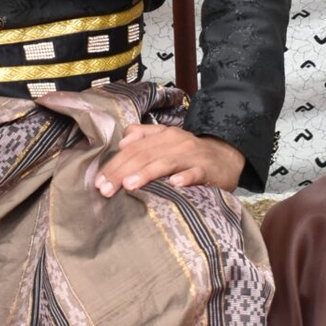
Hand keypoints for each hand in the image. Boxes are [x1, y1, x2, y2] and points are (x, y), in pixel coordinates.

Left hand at [95, 125, 243, 197]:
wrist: (226, 156)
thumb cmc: (190, 153)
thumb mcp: (166, 140)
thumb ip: (144, 137)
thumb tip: (122, 141)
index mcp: (162, 136)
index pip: (133, 149)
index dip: (115, 164)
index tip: (98, 181)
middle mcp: (175, 143)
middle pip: (144, 156)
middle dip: (122, 172)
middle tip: (106, 189)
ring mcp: (191, 156)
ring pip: (165, 163)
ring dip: (146, 173)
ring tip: (129, 185)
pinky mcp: (207, 170)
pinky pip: (195, 173)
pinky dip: (185, 178)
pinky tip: (175, 184)